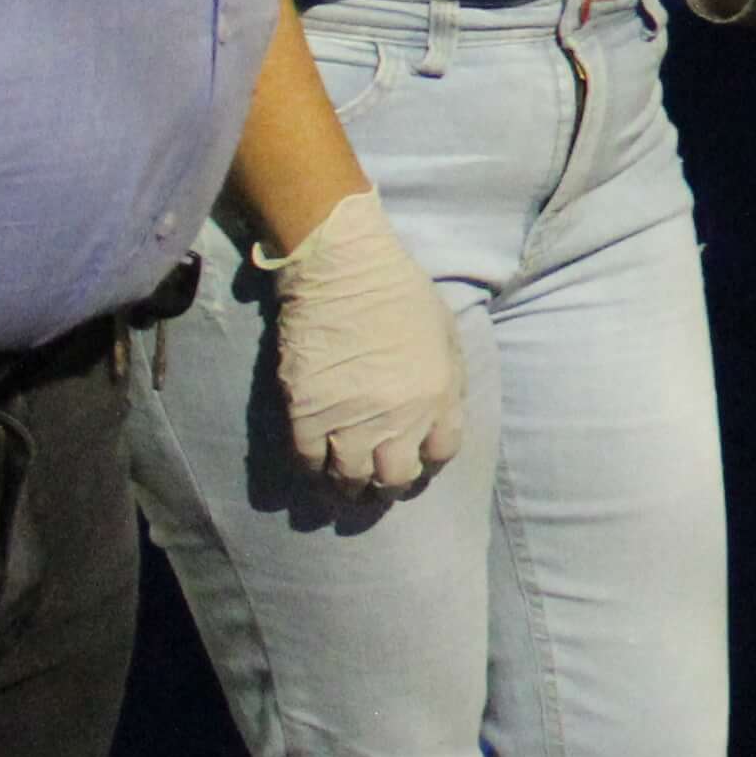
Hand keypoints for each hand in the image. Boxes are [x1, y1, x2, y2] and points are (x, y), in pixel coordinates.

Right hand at [261, 187, 465, 496]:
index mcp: (438, 397)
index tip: (416, 462)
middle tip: (379, 482)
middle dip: (390, 486)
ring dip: (350, 487)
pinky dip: (314, 470)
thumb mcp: (446, 336)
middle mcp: (397, 417)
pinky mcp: (306, 413)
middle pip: (395, 479)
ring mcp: (350, 419)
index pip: (440, 455)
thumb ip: (449, 381)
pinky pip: (310, 463)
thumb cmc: (400, 294)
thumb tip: (443, 417)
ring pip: (351, 479)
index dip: (428, 464)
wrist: (344, 270)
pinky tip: (318, 464)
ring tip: (348, 484)